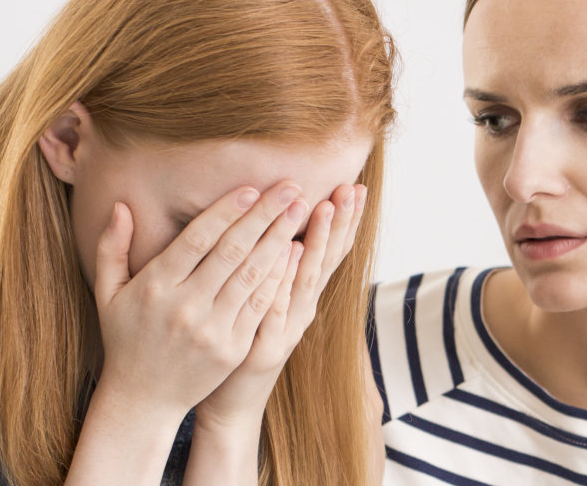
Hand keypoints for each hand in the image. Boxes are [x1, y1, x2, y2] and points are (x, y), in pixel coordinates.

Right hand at [88, 182, 309, 419]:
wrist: (143, 399)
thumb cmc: (126, 338)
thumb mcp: (107, 293)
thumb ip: (111, 248)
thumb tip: (120, 205)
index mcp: (156, 286)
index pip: (197, 239)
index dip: (226, 211)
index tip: (251, 188)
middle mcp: (185, 306)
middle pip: (232, 251)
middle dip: (264, 216)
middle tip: (289, 187)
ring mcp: (212, 330)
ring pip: (252, 276)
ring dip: (279, 240)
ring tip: (299, 211)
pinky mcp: (233, 349)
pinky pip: (261, 306)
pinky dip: (279, 278)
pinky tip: (294, 254)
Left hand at [195, 184, 364, 426]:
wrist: (230, 404)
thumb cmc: (240, 344)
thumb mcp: (262, 302)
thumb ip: (273, 268)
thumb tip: (284, 228)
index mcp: (301, 298)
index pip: (330, 252)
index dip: (345, 221)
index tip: (356, 184)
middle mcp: (301, 311)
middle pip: (327, 260)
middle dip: (340, 222)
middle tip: (352, 187)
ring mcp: (286, 330)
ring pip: (306, 278)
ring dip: (318, 241)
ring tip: (326, 206)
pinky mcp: (263, 347)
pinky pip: (274, 305)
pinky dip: (284, 278)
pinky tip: (291, 252)